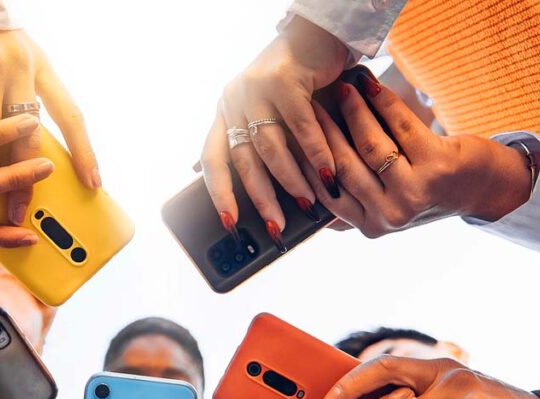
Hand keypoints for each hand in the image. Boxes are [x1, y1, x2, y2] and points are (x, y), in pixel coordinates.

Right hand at [0, 23, 97, 223]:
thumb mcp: (22, 61)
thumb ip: (27, 98)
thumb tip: (28, 153)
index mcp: (43, 69)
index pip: (72, 115)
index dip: (84, 151)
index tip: (94, 184)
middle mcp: (21, 68)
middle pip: (27, 134)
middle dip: (22, 179)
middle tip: (19, 211)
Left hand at [201, 16, 346, 244]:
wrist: (320, 33)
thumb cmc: (299, 80)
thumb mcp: (273, 113)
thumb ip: (262, 145)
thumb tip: (254, 188)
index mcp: (226, 111)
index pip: (212, 159)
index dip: (219, 193)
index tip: (230, 222)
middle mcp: (233, 100)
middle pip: (243, 160)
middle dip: (261, 198)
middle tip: (276, 225)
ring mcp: (255, 89)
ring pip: (271, 147)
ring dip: (291, 179)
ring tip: (306, 201)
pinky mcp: (283, 80)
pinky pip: (299, 128)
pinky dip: (315, 153)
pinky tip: (327, 173)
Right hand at [309, 69, 530, 236]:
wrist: (481, 188)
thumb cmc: (425, 191)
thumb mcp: (384, 208)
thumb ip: (350, 207)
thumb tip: (304, 194)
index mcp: (370, 227)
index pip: (327, 191)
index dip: (309, 159)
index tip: (295, 131)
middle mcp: (390, 215)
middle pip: (343, 167)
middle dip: (324, 131)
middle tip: (310, 105)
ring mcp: (413, 193)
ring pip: (369, 146)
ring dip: (353, 112)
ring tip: (342, 89)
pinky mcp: (437, 165)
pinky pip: (400, 126)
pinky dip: (382, 102)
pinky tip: (370, 85)